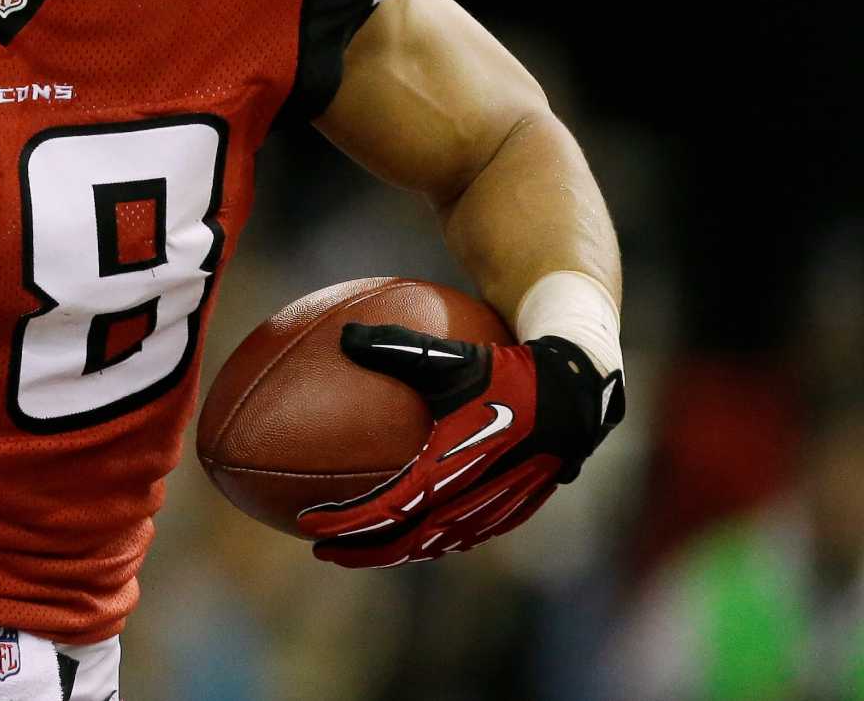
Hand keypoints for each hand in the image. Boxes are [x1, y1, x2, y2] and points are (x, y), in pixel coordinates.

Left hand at [296, 324, 624, 567]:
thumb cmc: (509, 368)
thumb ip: (397, 347)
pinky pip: (462, 534)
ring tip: (361, 543)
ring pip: (436, 543)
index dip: (348, 521)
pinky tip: (410, 524)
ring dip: (395, 548)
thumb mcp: (454, 356)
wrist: (578, 393)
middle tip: (320, 550)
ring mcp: (496, 510)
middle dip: (362, 550)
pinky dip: (428, 537)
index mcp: (454, 468)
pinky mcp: (514, 509)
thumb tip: (343, 336)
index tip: (308, 525)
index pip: (389, 508)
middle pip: (408, 541)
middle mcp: (474, 498)